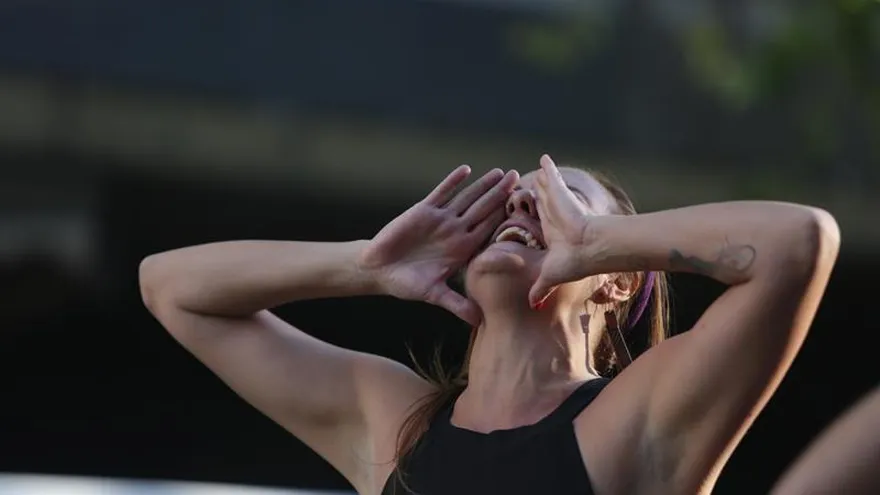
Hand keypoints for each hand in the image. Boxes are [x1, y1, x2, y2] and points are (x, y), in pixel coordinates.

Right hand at [359, 166, 517, 324]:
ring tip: (500, 172)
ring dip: (482, 185)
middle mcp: (455, 231)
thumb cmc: (406, 283)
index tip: (524, 210)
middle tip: (519, 179)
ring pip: (466, 197)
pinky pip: (441, 193)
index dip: (505, 220)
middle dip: (500, 195)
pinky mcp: (423, 210)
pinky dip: (452, 182)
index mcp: (461, 249)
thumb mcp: (433, 294)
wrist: (379, 270)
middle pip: (482, 209)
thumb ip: (456, 304)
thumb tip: (478, 322)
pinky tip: (466, 170)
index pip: (488, 231)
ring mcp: (441, 219)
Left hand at [529, 155, 591, 306]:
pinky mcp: (559, 192)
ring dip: (540, 180)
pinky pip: (551, 175)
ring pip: (545, 188)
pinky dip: (548, 166)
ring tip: (536, 169)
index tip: (522, 210)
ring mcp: (556, 203)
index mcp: (551, 232)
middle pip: (541, 201)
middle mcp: (553, 216)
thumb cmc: (575, 262)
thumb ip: (541, 287)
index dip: (531, 215)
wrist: (590, 248)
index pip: (538, 221)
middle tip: (527, 184)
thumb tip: (533, 304)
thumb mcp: (550, 276)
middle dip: (534, 193)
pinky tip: (543, 157)